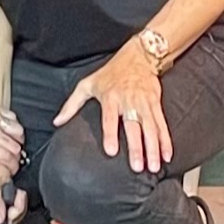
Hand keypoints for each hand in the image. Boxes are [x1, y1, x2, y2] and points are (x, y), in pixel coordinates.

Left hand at [0, 65, 22, 184]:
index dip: (11, 166)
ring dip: (18, 140)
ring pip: (18, 131)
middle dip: (16, 156)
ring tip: (12, 143)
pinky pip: (12, 116)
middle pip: (15, 147)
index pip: (5, 158)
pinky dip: (14, 123)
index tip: (9, 168)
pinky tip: (8, 127)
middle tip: (11, 158)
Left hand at [58, 44, 175, 175]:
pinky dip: (165, 140)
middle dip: (136, 147)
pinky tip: (167, 155)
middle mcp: (128, 101)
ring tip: (154, 167)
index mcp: (110, 97)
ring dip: (153, 148)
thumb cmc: (110, 73)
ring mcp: (144, 103)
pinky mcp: (155, 103)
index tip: (111, 151)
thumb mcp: (87, 84)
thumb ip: (72, 105)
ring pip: (150, 128)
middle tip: (138, 167)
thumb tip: (57, 122)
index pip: (109, 119)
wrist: (137, 56)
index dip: (110, 135)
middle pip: (133, 127)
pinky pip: (162, 124)